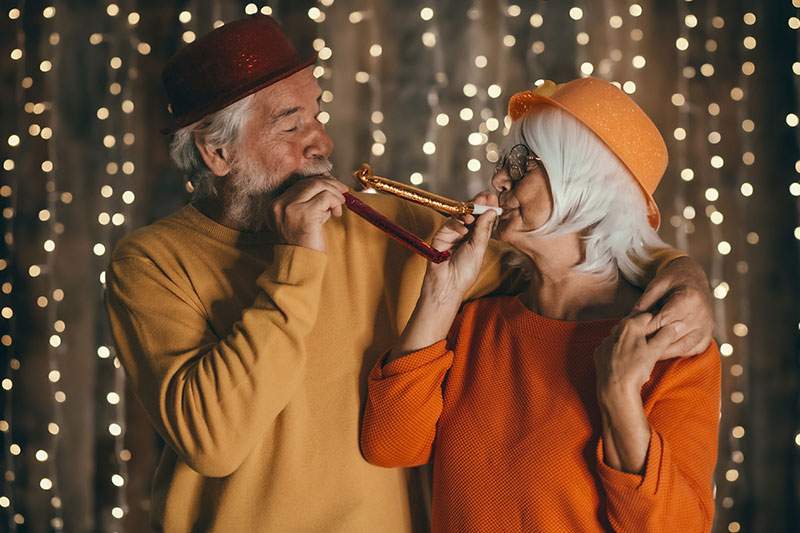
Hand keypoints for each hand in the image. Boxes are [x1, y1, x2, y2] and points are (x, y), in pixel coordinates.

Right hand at [269, 176, 348, 252]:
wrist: (301, 265)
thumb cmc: (303, 245)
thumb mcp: (299, 220)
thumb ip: (306, 202)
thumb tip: (326, 184)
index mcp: (274, 205)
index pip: (299, 184)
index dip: (319, 182)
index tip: (333, 186)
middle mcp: (279, 204)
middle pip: (309, 182)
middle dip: (330, 184)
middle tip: (343, 192)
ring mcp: (290, 208)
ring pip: (319, 186)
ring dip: (335, 195)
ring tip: (338, 208)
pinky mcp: (305, 213)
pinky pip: (326, 197)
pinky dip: (335, 203)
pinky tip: (336, 214)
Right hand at [422, 192, 497, 306]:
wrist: (448, 283)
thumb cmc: (464, 271)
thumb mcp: (478, 248)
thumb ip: (483, 229)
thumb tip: (491, 211)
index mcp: (477, 237)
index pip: (484, 218)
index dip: (488, 208)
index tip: (493, 198)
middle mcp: (465, 233)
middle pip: (472, 213)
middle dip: (478, 204)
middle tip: (484, 197)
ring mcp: (453, 233)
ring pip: (461, 216)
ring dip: (468, 212)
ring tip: (473, 215)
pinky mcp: (441, 235)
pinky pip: (450, 223)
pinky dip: (457, 224)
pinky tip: (463, 230)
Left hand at [594, 313, 679, 398]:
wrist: (615, 389)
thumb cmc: (637, 369)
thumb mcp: (655, 351)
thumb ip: (665, 336)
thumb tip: (676, 325)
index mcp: (630, 326)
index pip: (647, 316)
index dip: (656, 322)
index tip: (662, 328)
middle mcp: (615, 330)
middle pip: (632, 325)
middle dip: (643, 330)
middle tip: (652, 340)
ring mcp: (605, 342)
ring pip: (621, 335)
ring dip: (630, 339)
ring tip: (639, 351)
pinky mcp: (599, 353)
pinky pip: (611, 347)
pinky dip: (618, 350)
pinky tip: (626, 359)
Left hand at [634, 256, 713, 357]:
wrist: (695, 277)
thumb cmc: (674, 278)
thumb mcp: (657, 283)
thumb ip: (645, 301)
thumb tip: (630, 319)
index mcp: (689, 299)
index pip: (664, 319)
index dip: (646, 328)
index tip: (632, 334)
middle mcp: (701, 315)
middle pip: (672, 335)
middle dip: (652, 342)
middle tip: (635, 348)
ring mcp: (707, 327)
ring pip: (682, 347)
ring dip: (663, 351)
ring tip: (646, 353)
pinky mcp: (708, 336)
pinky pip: (692, 350)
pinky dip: (677, 353)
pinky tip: (663, 351)